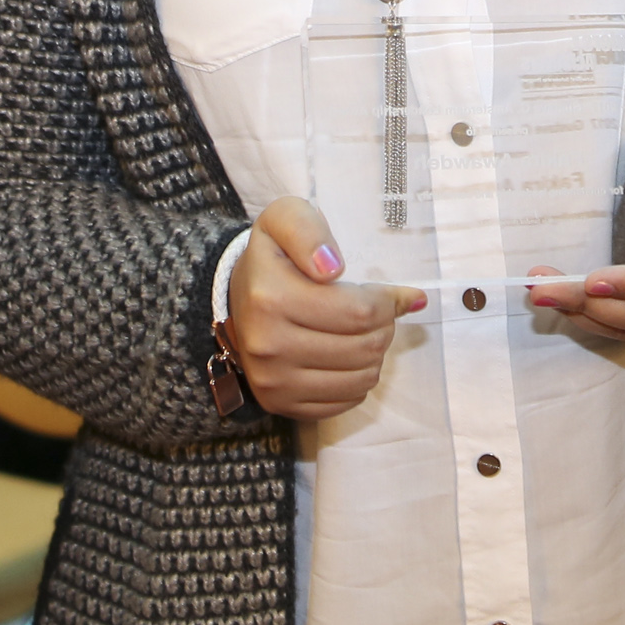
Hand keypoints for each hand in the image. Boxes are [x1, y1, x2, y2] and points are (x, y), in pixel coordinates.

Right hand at [226, 196, 426, 419]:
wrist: (237, 299)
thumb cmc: (273, 256)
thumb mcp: (285, 219)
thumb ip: (309, 231)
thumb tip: (333, 268)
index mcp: (271, 298)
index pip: (360, 313)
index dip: (387, 302)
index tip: (388, 293)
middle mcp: (268, 346)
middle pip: (365, 347)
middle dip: (384, 326)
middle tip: (376, 312)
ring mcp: (273, 382)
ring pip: (362, 378)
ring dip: (376, 354)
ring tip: (363, 332)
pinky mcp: (281, 405)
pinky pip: (346, 401)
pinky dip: (358, 379)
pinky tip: (347, 355)